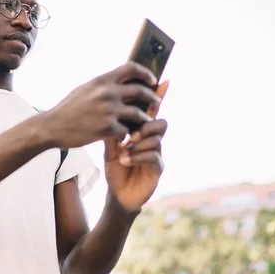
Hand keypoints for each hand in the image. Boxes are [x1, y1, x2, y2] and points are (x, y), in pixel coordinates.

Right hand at [44, 62, 160, 148]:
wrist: (52, 126)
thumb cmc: (68, 109)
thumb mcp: (85, 89)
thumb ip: (102, 85)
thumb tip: (120, 81)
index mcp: (102, 80)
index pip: (131, 68)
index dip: (146, 72)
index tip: (153, 79)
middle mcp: (107, 93)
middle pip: (140, 91)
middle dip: (152, 98)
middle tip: (157, 103)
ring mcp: (108, 111)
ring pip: (138, 114)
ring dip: (143, 120)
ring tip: (144, 123)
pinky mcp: (107, 129)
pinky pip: (126, 131)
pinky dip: (125, 135)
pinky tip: (122, 137)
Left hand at [104, 81, 168, 211]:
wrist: (117, 192)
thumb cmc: (115, 167)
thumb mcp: (110, 145)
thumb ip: (113, 128)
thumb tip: (110, 108)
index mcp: (142, 132)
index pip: (152, 112)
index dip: (159, 97)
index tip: (164, 81)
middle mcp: (153, 140)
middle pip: (160, 122)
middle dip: (145, 126)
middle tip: (130, 135)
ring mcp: (157, 154)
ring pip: (156, 138)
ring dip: (138, 144)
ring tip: (123, 151)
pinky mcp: (158, 168)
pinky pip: (154, 155)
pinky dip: (137, 156)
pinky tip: (124, 160)